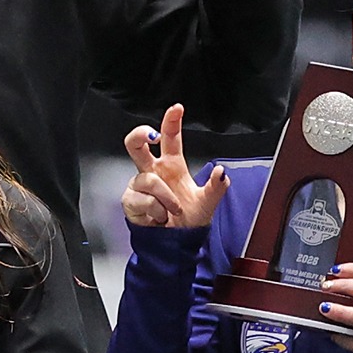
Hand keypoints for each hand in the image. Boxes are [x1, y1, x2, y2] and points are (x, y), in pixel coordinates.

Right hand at [121, 104, 228, 227]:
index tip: (176, 108)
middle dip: (141, 134)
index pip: (170, 139)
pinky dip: (154, 211)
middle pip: (137, 144)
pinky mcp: (130, 200)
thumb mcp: (207, 203)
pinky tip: (157, 218)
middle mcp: (153, 172)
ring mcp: (139, 185)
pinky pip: (141, 199)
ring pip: (148, 180)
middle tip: (151, 135)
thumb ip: (217, 187)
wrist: (173, 245)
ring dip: (165, 198)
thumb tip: (223, 172)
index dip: (171, 122)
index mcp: (172, 166)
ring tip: (171, 212)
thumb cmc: (187, 221)